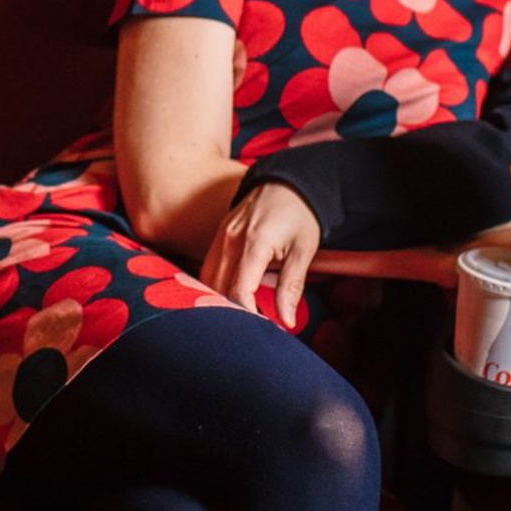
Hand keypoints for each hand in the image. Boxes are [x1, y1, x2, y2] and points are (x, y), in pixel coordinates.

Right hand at [200, 183, 320, 327]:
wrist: (290, 180)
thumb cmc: (301, 215)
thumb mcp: (304, 250)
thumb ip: (291, 287)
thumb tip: (286, 321)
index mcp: (254, 245)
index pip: (238, 291)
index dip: (246, 315)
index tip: (259, 330)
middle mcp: (230, 240)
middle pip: (217, 288)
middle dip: (229, 311)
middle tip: (246, 330)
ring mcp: (221, 235)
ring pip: (206, 278)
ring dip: (216, 299)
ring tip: (235, 317)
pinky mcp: (219, 233)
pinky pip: (207, 265)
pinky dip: (212, 284)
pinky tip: (225, 296)